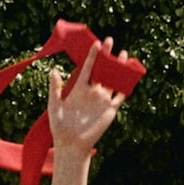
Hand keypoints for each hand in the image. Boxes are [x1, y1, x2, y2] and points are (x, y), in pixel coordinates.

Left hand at [47, 40, 122, 158]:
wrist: (71, 144)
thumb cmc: (60, 126)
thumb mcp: (54, 105)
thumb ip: (55, 89)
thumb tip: (53, 70)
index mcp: (79, 88)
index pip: (87, 67)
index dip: (92, 55)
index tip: (96, 44)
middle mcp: (92, 91)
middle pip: (101, 69)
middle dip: (106, 55)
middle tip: (109, 40)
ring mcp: (102, 100)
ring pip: (112, 79)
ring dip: (118, 67)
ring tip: (123, 53)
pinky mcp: (110, 110)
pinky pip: (120, 96)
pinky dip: (125, 86)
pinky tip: (130, 75)